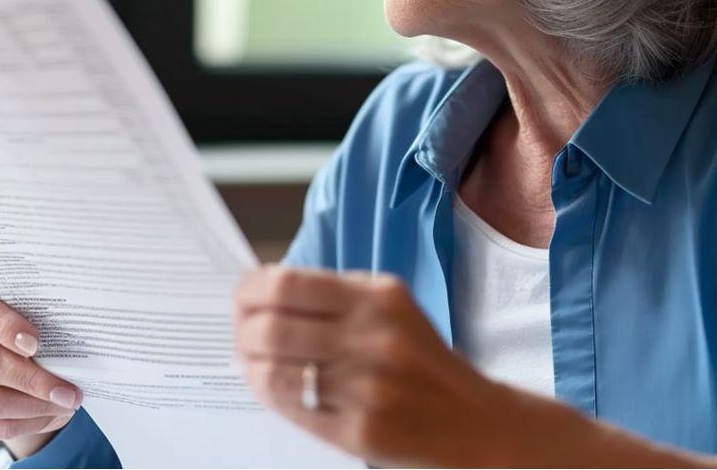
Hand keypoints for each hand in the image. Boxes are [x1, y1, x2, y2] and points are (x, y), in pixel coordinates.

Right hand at [0, 286, 82, 455]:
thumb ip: (40, 323)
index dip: (8, 327)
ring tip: (65, 406)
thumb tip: (76, 346)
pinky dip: (25, 424)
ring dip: (34, 407)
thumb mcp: (27, 319)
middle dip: (33, 380)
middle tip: (69, 392)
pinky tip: (49, 417)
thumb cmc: (20, 333)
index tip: (37, 343)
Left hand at [232, 264, 527, 466]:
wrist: (475, 420)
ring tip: (250, 361)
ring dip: (250, 365)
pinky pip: (292, 408)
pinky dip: (270, 394)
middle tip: (240, 334)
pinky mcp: (360, 431)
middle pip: (272, 328)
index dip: (250, 291)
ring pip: (274, 370)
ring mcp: (367, 388)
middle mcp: (374, 338)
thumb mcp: (391, 310)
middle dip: (242, 331)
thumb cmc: (421, 360)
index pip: (287, 284)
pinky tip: (271, 387)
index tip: (242, 298)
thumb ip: (333, 298)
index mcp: (379, 297)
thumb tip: (260, 295)